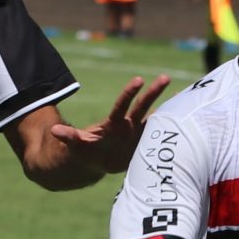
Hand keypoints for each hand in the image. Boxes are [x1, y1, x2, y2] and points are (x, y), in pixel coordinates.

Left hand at [48, 73, 170, 173]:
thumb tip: (53, 131)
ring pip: (154, 119)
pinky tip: (185, 121)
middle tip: (164, 77)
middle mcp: (128, 125)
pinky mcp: (143, 144)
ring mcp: (137, 134)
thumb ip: (69, 137)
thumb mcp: (76, 146)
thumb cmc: (86, 152)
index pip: (122, 106)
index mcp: (114, 124)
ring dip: (166, 109)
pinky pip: (159, 135)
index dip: (129, 93)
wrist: (96, 162)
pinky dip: (171, 129)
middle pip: (142, 106)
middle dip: (153, 92)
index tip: (138, 80)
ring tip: (182, 96)